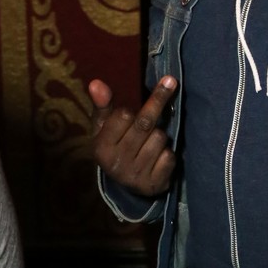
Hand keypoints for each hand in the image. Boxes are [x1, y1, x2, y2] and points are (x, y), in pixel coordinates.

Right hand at [88, 76, 177, 195]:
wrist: (126, 186)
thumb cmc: (115, 147)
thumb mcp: (103, 129)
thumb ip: (102, 105)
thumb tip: (96, 83)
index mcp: (101, 148)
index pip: (124, 115)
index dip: (129, 111)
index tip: (130, 111)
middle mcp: (117, 163)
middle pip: (145, 124)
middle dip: (157, 102)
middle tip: (171, 81)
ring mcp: (137, 175)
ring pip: (160, 138)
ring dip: (159, 135)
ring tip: (149, 142)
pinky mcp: (155, 184)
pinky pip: (170, 157)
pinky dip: (167, 154)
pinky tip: (158, 158)